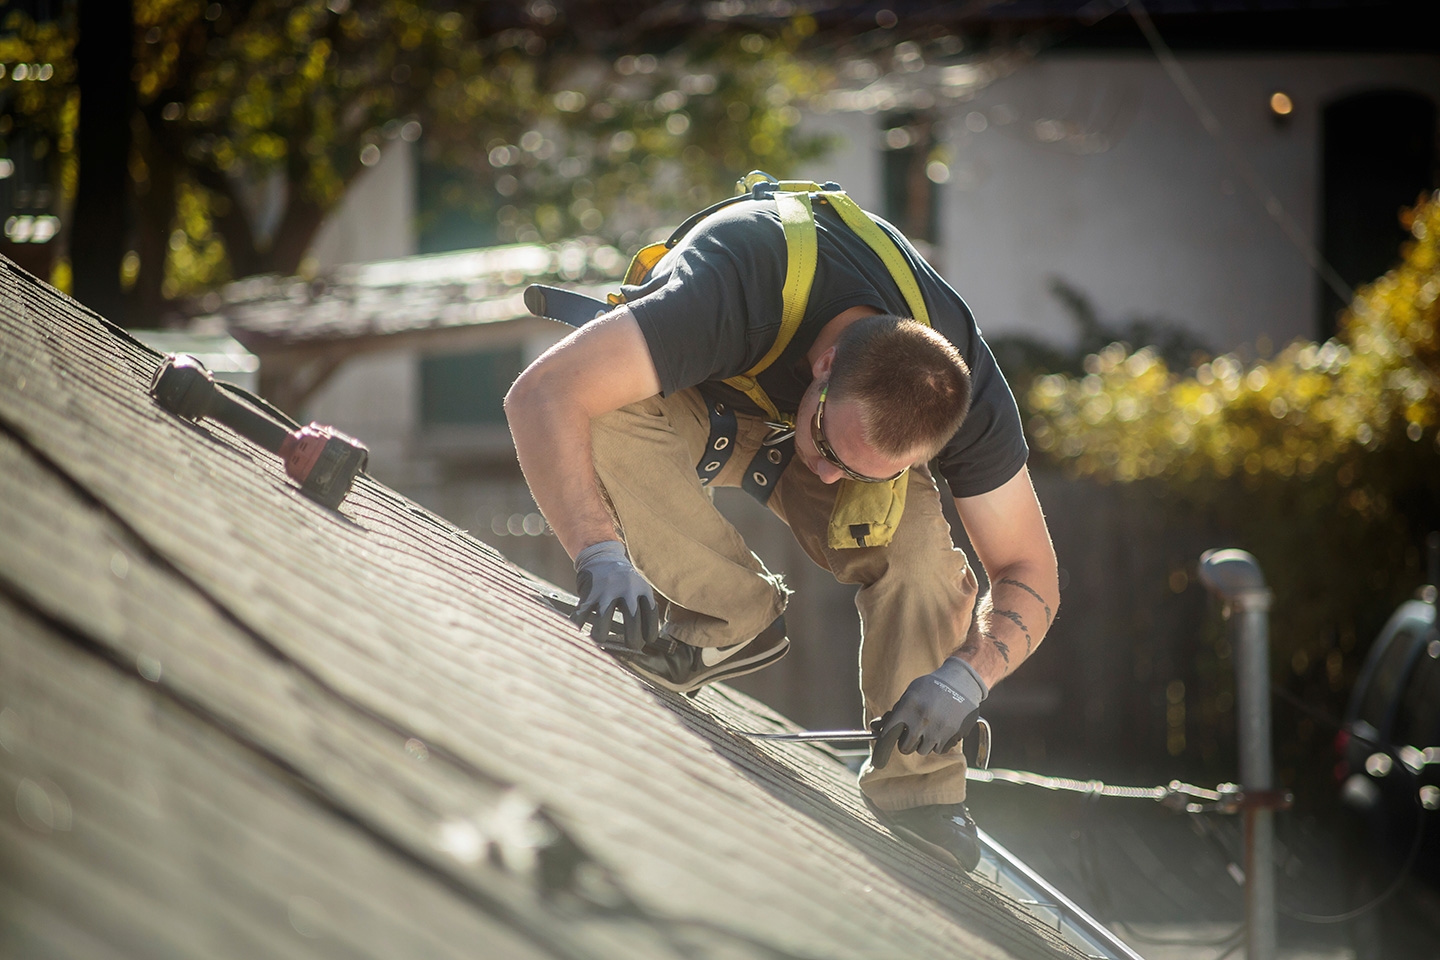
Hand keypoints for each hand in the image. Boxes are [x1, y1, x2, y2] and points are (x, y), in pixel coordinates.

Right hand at [572, 540, 658, 650]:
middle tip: (631, 646)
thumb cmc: (622, 580)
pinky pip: (582, 615)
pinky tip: (578, 631)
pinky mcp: (589, 594)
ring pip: (603, 621)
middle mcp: (626, 589)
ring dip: (601, 635)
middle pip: (632, 620)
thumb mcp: (638, 587)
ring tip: (600, 639)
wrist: (601, 557)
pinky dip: (578, 626)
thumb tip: (646, 640)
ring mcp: (606, 591)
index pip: (650, 613)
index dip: (651, 630)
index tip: (648, 640)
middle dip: (633, 639)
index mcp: (641, 588)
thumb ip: (642, 608)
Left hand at [871, 657, 987, 767]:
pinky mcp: (953, 735)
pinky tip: (942, 728)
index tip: (878, 761)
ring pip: (923, 750)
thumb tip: (874, 727)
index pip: (888, 734)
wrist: (962, 682)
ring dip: (924, 743)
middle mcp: (921, 720)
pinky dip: (939, 743)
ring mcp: (938, 729)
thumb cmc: (931, 688)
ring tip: (930, 727)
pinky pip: (940, 750)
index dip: (881, 750)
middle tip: (911, 735)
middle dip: (906, 744)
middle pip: (906, 748)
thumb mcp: (910, 694)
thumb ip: (894, 713)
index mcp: (907, 707)